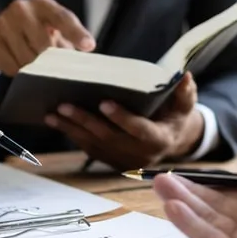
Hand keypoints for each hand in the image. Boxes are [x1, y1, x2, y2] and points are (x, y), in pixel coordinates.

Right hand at [0, 0, 95, 77]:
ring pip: (27, 59)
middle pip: (44, 45)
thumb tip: (82, 62)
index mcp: (43, 4)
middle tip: (47, 61)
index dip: (76, 33)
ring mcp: (3, 22)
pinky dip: (17, 71)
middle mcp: (22, 8)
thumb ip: (66, 43)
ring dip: (32, 68)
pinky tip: (15, 62)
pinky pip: (11, 66)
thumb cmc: (31, 35)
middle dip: (49, 60)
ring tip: (29, 59)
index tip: (88, 46)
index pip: (63, 18)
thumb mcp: (50, 32)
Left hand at [44, 72, 205, 168]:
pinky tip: (57, 122)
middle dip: (85, 121)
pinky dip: (72, 134)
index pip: (139, 130)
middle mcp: (139, 155)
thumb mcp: (185, 105)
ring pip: (94, 145)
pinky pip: (89, 149)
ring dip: (71, 129)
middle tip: (64, 105)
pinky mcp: (111, 162)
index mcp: (159, 140)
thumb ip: (184, 92)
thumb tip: (183, 75)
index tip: (104, 102)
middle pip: (109, 138)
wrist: (170, 141)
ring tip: (52, 114)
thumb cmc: (175, 116)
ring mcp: (123, 161)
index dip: (122, 118)